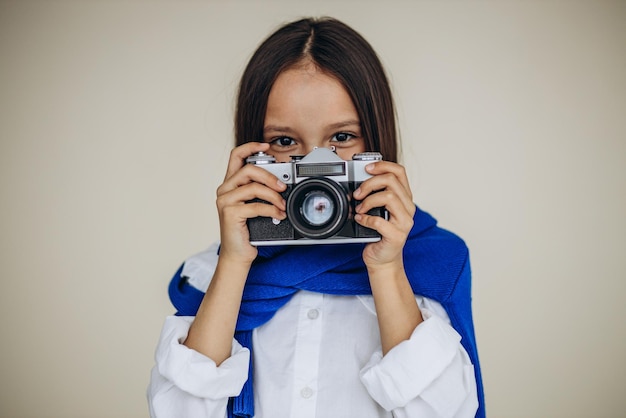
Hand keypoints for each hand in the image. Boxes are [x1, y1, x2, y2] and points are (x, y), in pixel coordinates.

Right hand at [215, 142, 286, 263]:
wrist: (238, 253)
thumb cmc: (247, 230)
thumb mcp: (254, 205)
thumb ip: (261, 192)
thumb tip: (282, 183)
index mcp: (230, 184)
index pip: (236, 156)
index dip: (251, 147)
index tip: (266, 146)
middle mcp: (224, 190)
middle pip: (248, 169)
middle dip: (270, 176)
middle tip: (283, 187)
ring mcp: (225, 201)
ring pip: (253, 187)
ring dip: (273, 195)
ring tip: (282, 204)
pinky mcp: (230, 213)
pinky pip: (256, 205)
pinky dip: (271, 210)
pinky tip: (279, 215)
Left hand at [353, 161, 415, 268]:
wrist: (383, 259)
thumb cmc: (379, 233)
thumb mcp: (379, 209)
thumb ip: (375, 194)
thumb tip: (358, 180)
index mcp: (405, 198)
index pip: (399, 171)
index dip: (383, 165)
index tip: (367, 168)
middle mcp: (408, 208)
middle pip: (391, 181)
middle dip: (369, 183)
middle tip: (357, 193)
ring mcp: (404, 222)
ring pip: (388, 197)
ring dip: (368, 201)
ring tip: (359, 208)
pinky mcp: (396, 236)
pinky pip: (380, 221)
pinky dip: (366, 219)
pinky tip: (360, 220)